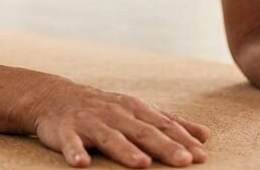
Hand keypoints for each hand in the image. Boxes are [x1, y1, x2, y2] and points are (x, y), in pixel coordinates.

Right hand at [31, 79, 210, 167]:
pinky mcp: (66, 131)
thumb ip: (169, 123)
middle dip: (164, 146)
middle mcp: (115, 115)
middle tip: (184, 161)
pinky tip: (82, 164)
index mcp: (135, 110)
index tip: (201, 156)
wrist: (55, 96)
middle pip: (143, 132)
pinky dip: (75, 152)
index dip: (183, 140)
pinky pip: (70, 143)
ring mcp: (90, 122)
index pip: (164, 125)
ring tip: (142, 164)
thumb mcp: (138, 111)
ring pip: (111, 137)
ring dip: (126, 151)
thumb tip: (205, 135)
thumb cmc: (104, 108)